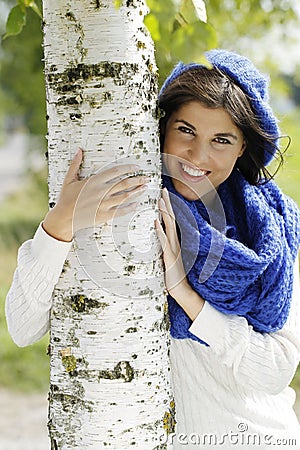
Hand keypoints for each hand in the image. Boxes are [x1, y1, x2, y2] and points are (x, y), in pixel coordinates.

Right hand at [43, 148, 148, 241]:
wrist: (63, 218)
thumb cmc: (66, 199)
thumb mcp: (69, 180)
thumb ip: (75, 164)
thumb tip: (79, 150)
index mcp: (94, 181)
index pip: (115, 171)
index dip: (128, 168)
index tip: (136, 167)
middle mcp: (101, 192)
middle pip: (124, 183)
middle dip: (137, 179)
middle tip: (146, 177)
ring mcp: (104, 204)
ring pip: (125, 196)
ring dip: (137, 191)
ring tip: (145, 188)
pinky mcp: (104, 215)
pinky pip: (121, 210)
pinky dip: (130, 207)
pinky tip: (137, 204)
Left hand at [155, 188, 204, 320]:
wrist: (183, 291)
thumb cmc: (175, 276)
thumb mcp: (169, 259)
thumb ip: (166, 248)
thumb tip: (159, 238)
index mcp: (176, 242)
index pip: (172, 220)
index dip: (168, 207)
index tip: (164, 195)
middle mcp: (176, 242)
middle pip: (172, 219)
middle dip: (167, 203)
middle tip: (163, 189)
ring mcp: (174, 249)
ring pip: (169, 227)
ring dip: (164, 213)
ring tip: (160, 201)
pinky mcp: (170, 257)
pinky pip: (164, 242)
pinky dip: (160, 232)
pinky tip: (155, 223)